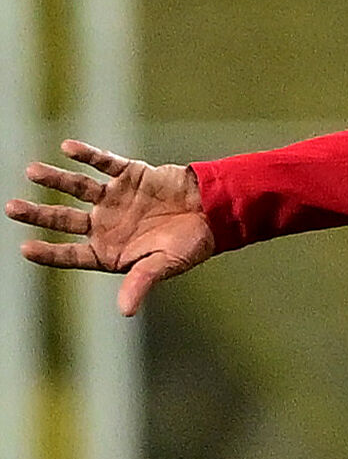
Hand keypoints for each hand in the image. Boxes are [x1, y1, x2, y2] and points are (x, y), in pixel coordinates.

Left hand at [11, 142, 216, 313]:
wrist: (215, 213)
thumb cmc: (191, 246)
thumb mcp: (165, 266)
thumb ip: (141, 283)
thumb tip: (125, 311)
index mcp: (111, 251)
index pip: (73, 254)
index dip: (49, 252)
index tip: (25, 248)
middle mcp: (106, 224)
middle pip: (64, 219)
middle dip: (38, 214)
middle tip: (12, 209)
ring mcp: (115, 198)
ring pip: (77, 187)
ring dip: (55, 179)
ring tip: (33, 171)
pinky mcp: (129, 175)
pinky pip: (103, 163)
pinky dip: (87, 155)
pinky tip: (68, 148)